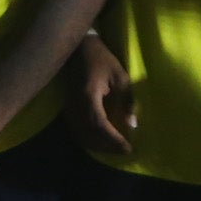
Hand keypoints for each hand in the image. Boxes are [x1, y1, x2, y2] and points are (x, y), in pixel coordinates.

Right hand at [70, 34, 134, 156]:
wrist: (80, 50)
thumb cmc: (102, 60)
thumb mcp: (121, 77)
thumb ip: (127, 100)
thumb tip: (132, 124)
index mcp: (89, 97)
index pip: (100, 125)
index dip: (113, 140)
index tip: (128, 147)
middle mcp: (76, 106)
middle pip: (89, 135)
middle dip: (108, 146)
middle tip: (124, 151)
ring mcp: (70, 109)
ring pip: (81, 135)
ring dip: (98, 146)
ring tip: (114, 148)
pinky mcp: (69, 109)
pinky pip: (77, 131)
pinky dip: (89, 140)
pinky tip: (101, 141)